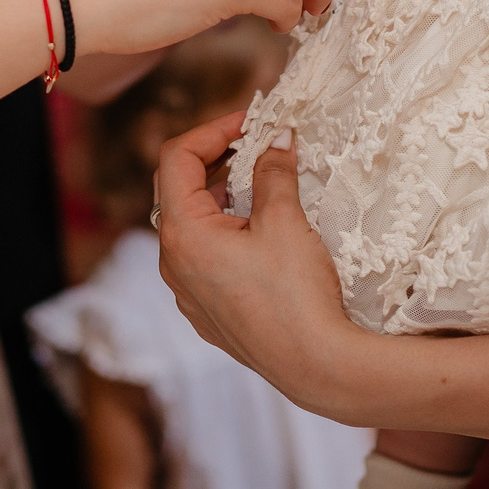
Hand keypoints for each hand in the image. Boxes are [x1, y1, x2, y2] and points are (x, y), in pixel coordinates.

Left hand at [153, 107, 370, 418]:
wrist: (315, 366)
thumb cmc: (295, 293)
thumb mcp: (285, 220)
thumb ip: (273, 171)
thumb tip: (277, 139)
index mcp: (181, 233)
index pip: (176, 157)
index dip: (212, 129)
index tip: (251, 122)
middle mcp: (173, 264)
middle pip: (177, 190)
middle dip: (215, 158)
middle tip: (256, 144)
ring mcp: (188, 293)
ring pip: (192, 226)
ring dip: (221, 196)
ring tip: (261, 183)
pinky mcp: (208, 313)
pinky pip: (204, 258)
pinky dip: (226, 232)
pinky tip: (260, 232)